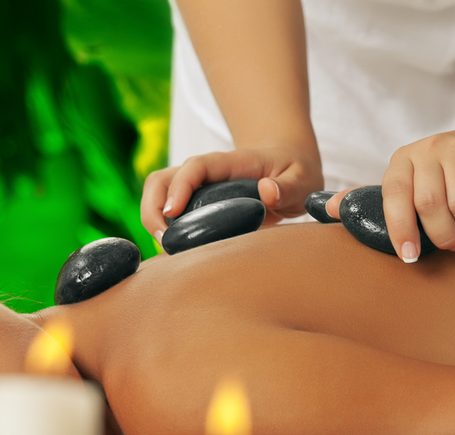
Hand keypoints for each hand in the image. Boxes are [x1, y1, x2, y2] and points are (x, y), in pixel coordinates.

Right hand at [141, 146, 322, 242]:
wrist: (289, 164)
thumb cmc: (295, 171)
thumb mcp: (302, 178)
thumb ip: (288, 186)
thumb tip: (266, 192)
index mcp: (230, 163)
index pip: (195, 167)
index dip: (179, 188)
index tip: (172, 214)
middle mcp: (206, 173)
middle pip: (161, 180)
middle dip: (152, 209)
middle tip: (165, 241)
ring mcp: (198, 188)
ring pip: (158, 195)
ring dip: (152, 222)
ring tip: (168, 249)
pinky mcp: (197, 204)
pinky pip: (169, 213)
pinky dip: (164, 231)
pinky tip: (177, 251)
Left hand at [327, 113, 454, 261]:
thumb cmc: (449, 168)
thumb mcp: (411, 179)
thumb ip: (376, 197)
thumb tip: (329, 209)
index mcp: (403, 160)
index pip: (393, 196)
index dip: (399, 229)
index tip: (408, 256)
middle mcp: (429, 150)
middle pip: (429, 205)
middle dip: (441, 235)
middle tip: (451, 244)